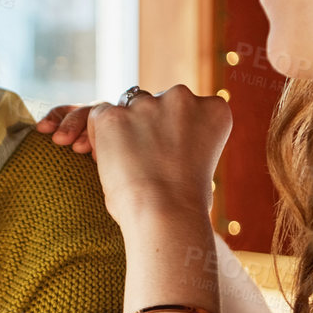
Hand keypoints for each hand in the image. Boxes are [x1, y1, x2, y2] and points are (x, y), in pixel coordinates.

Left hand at [45, 87, 231, 227]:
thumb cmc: (187, 203)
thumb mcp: (204, 163)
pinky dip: (100, 138)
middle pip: (156, 104)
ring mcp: (147, 104)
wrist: (166, 215)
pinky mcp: (113, 116)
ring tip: (129, 166)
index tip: (173, 159)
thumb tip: (171, 142)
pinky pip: (99, 118)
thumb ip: (190, 140)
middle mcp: (182, 97)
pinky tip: (111, 163)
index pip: (186, 108)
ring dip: (124, 131)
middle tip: (146, 164)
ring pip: (128, 109)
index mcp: (214, 109)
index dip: (173, 134)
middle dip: (148, 128)